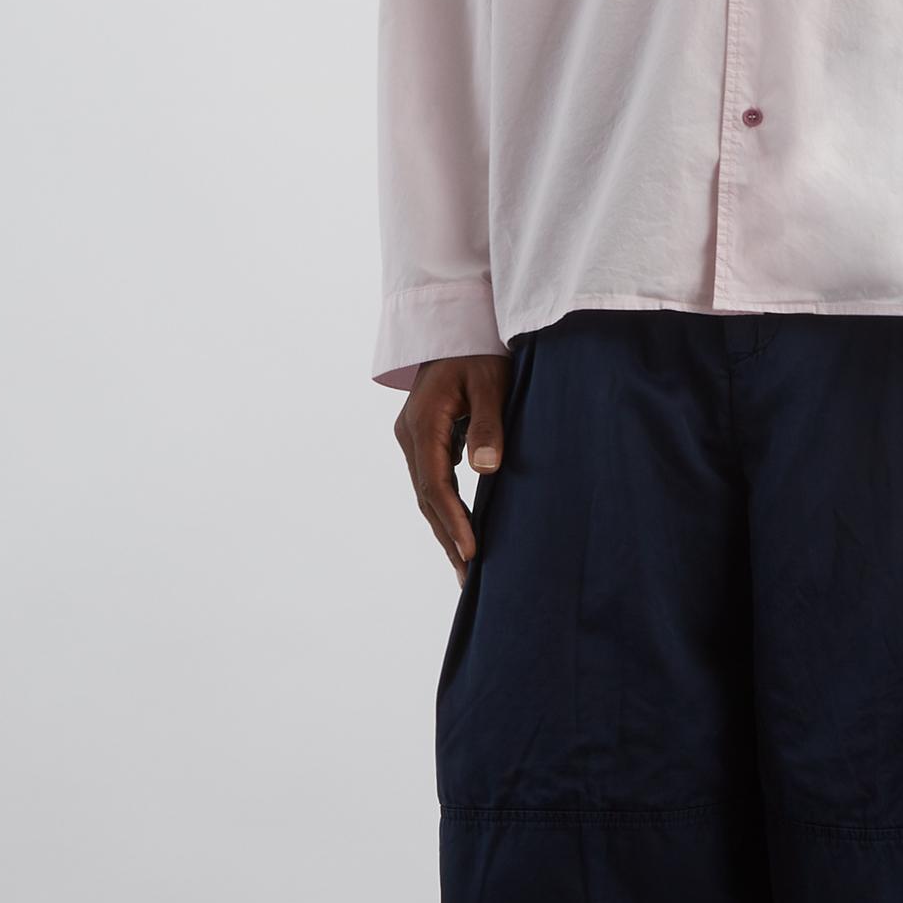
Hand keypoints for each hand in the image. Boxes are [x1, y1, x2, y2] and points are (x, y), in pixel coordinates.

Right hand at [394, 354, 509, 583]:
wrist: (460, 325)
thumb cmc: (480, 350)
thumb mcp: (492, 382)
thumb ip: (489, 423)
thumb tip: (487, 468)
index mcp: (423, 422)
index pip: (435, 483)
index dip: (453, 521)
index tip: (471, 551)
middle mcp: (410, 434)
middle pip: (426, 497)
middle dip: (447, 537)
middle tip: (468, 577)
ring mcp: (414, 437)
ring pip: (426, 492)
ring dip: (445, 528)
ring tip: (465, 566)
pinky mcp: (425, 438)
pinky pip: (432, 481)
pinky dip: (446, 508)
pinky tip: (462, 531)